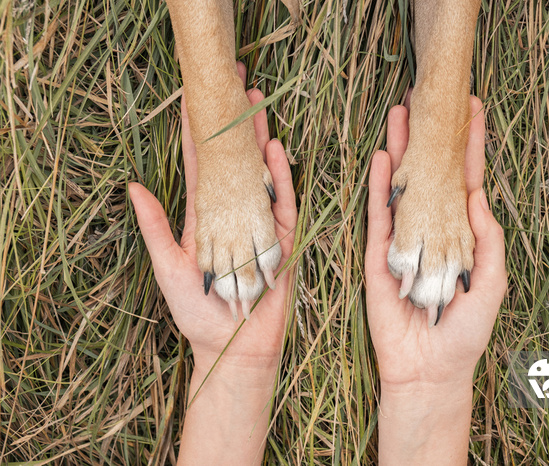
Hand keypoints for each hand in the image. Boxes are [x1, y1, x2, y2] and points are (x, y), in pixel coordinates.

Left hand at [129, 63, 296, 372]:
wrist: (233, 344)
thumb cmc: (195, 310)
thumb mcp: (168, 265)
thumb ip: (155, 226)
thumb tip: (132, 186)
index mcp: (203, 216)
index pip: (200, 166)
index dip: (198, 132)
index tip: (197, 98)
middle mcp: (232, 212)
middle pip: (232, 160)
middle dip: (234, 123)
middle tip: (237, 85)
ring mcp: (259, 222)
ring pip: (258, 171)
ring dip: (257, 138)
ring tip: (258, 104)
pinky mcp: (282, 237)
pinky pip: (282, 201)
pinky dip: (279, 175)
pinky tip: (275, 148)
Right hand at [366, 96, 505, 463]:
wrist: (427, 368)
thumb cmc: (466, 332)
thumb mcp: (491, 284)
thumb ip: (487, 241)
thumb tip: (476, 196)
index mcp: (462, 235)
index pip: (466, 181)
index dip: (470, 147)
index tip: (471, 110)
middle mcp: (433, 229)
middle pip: (432, 173)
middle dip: (431, 136)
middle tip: (428, 97)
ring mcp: (404, 239)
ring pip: (403, 185)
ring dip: (401, 150)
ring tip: (399, 114)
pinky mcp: (378, 254)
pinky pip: (378, 214)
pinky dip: (379, 186)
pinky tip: (380, 158)